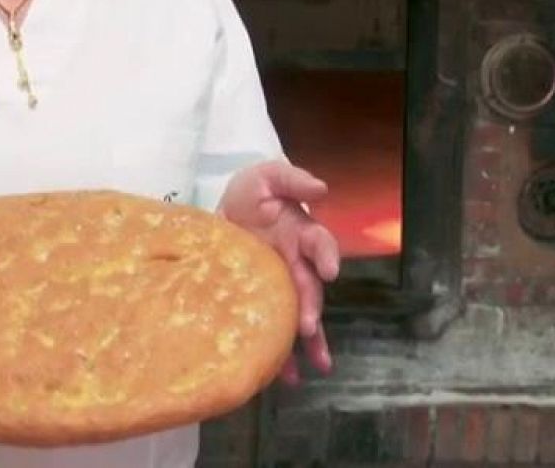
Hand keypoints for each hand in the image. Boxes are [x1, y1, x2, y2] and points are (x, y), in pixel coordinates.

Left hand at [218, 158, 341, 383]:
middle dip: (311, 308)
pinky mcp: (264, 303)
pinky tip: (286, 377)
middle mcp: (297, 263)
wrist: (223, 212)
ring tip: (315, 365)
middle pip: (310, 288)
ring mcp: (282, 286)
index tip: (330, 271)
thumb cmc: (251, 193)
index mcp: (300, 233)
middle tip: (308, 327)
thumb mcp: (266, 177)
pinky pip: (276, 329)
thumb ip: (291, 179)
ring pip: (301, 316)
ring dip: (310, 340)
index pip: (320, 243)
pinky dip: (283, 353)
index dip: (327, 255)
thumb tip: (320, 189)